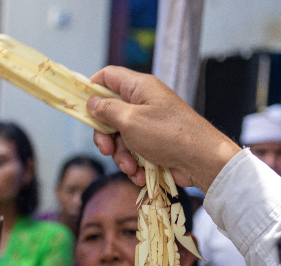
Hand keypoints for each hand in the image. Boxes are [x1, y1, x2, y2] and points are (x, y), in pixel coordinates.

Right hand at [87, 66, 240, 192]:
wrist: (200, 160)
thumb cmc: (167, 134)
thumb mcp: (130, 120)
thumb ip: (106, 110)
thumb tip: (91, 102)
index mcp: (139, 88)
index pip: (108, 76)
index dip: (91, 88)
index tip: (80, 107)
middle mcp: (143, 102)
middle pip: (109, 113)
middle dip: (105, 135)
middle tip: (106, 149)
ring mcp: (148, 123)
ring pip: (119, 137)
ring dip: (120, 155)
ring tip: (131, 166)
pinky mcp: (153, 142)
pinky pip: (132, 150)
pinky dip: (133, 163)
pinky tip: (139, 173)